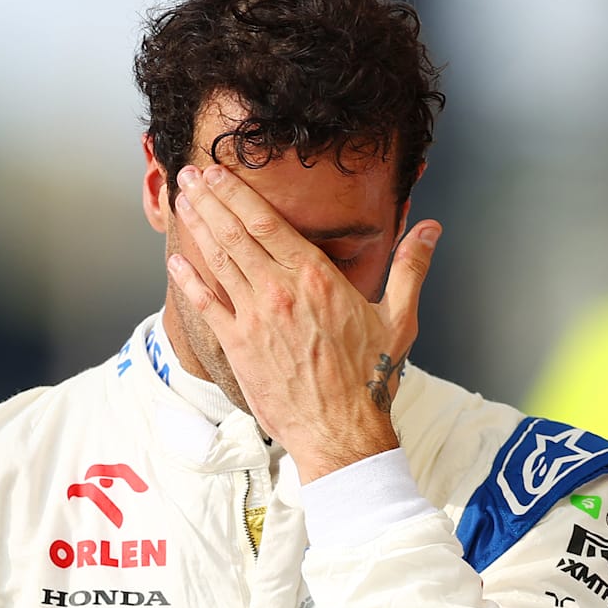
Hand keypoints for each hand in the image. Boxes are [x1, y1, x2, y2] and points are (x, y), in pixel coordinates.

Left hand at [165, 164, 441, 481]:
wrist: (342, 433)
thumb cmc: (369, 379)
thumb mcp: (399, 318)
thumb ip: (410, 268)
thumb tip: (431, 230)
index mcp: (317, 278)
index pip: (269, 222)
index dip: (238, 194)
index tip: (219, 174)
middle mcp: (281, 291)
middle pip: (237, 233)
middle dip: (210, 199)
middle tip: (190, 176)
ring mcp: (256, 318)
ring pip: (219, 260)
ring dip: (199, 227)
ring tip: (183, 200)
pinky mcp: (239, 346)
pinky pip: (207, 305)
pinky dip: (189, 280)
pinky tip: (176, 261)